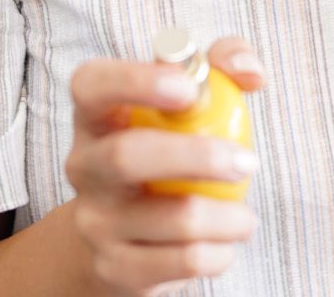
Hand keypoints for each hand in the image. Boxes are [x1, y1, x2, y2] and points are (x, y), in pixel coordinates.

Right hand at [65, 37, 264, 295]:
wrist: (120, 237)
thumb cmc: (164, 149)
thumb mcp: (185, 102)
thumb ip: (220, 67)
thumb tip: (249, 71)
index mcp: (96, 116)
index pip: (92, 85)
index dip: (136, 80)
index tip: (190, 90)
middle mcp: (84, 165)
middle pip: (127, 156)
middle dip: (198, 156)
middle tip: (248, 161)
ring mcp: (95, 220)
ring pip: (172, 218)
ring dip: (228, 217)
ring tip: (245, 217)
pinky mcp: (115, 268)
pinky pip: (183, 261)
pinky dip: (219, 253)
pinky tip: (224, 244)